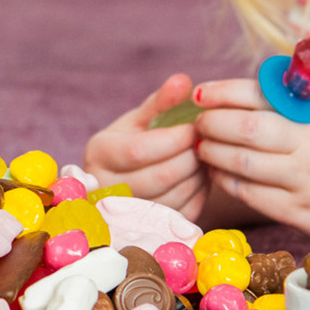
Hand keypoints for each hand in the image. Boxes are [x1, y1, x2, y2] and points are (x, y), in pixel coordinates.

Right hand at [82, 73, 208, 218]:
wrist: (125, 175)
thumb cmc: (134, 139)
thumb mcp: (142, 118)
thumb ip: (162, 101)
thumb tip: (183, 80)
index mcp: (99, 152)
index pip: (138, 150)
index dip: (173, 139)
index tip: (196, 126)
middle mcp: (104, 186)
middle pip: (157, 177)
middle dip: (190, 158)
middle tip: (209, 142)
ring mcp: (125, 212)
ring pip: (172, 198)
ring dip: (198, 176)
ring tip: (207, 156)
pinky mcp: (149, 228)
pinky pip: (181, 214)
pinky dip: (199, 194)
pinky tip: (202, 176)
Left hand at [192, 77, 309, 240]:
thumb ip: (291, 103)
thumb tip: (236, 90)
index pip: (260, 95)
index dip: (223, 92)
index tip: (199, 93)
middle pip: (246, 129)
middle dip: (211, 124)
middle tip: (197, 123)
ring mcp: (305, 182)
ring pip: (242, 163)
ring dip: (212, 153)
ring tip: (201, 147)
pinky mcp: (299, 213)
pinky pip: (249, 194)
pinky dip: (226, 180)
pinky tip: (218, 172)